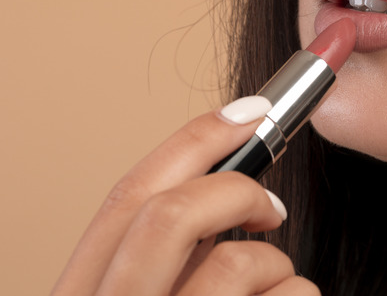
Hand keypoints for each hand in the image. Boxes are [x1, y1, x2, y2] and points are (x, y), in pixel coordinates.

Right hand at [51, 96, 319, 294]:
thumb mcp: (145, 290)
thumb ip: (163, 247)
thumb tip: (228, 173)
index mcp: (85, 292)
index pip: (128, 197)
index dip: (194, 140)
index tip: (252, 110)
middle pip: (171, 215)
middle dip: (238, 193)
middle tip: (273, 209)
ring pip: (239, 262)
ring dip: (276, 263)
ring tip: (275, 286)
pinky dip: (301, 292)